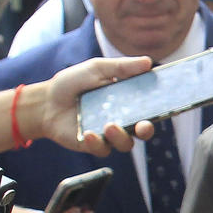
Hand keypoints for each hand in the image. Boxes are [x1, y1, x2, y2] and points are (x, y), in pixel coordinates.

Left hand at [37, 56, 157, 153]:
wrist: (45, 102)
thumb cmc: (72, 83)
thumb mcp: (97, 68)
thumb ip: (122, 67)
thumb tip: (148, 62)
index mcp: (127, 100)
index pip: (150, 106)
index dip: (161, 107)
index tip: (167, 105)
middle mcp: (122, 119)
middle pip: (143, 130)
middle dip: (147, 129)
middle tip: (143, 125)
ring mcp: (108, 134)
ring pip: (125, 144)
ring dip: (121, 137)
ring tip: (109, 126)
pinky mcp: (93, 145)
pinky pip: (103, 149)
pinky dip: (97, 142)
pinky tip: (88, 133)